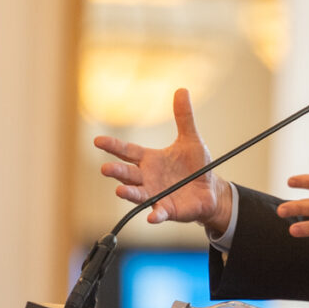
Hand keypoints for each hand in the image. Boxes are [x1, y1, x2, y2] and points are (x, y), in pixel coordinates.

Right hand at [94, 88, 232, 234]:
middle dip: (116, 171)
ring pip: (137, 194)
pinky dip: (156, 215)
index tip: (98, 141)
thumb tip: (181, 90)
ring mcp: (156, 195)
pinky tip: (152, 217)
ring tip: (120, 191)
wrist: (210, 190)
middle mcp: (148, 178)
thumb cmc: (196, 166)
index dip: (113, 146)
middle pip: (127, 174)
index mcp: (150, 160)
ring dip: (128, 193)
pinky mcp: (168, 210)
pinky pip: (160, 213)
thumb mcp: (191, 140)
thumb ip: (184, 118)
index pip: (128, 151)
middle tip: (106, 169)